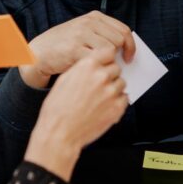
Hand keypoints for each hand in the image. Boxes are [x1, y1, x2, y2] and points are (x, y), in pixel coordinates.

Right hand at [20, 11, 134, 88]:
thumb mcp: (84, 33)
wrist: (38, 53)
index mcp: (94, 17)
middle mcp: (89, 23)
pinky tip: (91, 71)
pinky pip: (96, 60)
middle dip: (120, 54)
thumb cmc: (65, 46)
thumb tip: (126, 49)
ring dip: (108, 62)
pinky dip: (97, 68)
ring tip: (101, 68)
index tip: (129, 57)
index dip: (130, 45)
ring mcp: (81, 35)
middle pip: (119, 40)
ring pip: (109, 50)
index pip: (123, 29)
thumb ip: (103, 36)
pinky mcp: (74, 49)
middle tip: (117, 66)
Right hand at [25, 47, 128, 179]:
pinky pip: (124, 98)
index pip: (108, 51)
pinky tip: (104, 107)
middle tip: (99, 85)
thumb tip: (96, 65)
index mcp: (87, 66)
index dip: (107, 58)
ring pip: (121, 83)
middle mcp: (101, 76)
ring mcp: (111, 92)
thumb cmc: (58, 108)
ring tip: (100, 98)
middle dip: (110, 75)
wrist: (60, 132)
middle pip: (116, 68)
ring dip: (114, 88)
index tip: (105, 64)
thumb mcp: (65, 79)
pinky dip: (117, 101)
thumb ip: (83, 68)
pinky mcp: (117, 107)